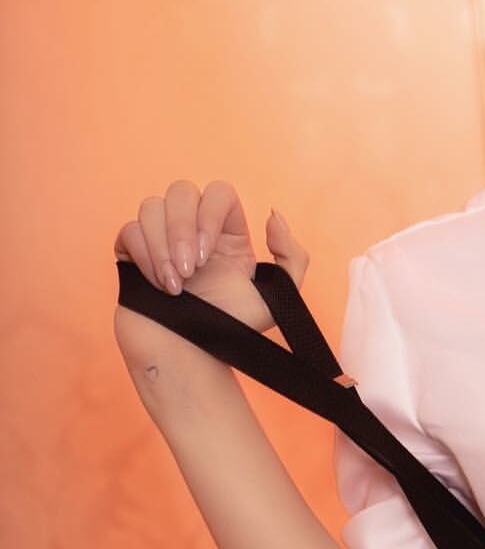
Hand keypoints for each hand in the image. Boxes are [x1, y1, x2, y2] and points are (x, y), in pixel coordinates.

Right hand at [113, 178, 308, 335]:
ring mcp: (161, 239)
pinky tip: (158, 285)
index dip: (209, 214)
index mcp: (228, 235)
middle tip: (190, 272)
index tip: (209, 256)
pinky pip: (129, 230)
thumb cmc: (231, 331)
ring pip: (151, 206)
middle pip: (181, 191)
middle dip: (181, 230)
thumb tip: (273, 215)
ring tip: (175, 286)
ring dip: (162, 247)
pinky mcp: (132, 252)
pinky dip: (144, 256)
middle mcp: (194, 231)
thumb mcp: (277, 299)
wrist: (190, 357)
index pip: (219, 192)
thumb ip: (292, 256)